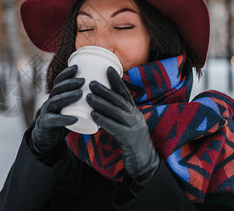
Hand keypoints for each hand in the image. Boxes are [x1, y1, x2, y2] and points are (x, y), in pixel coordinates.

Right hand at [30, 65, 82, 157]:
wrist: (45, 140)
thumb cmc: (62, 122)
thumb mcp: (69, 110)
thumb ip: (81, 102)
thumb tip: (103, 92)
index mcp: (55, 97)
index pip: (58, 82)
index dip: (66, 74)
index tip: (77, 67)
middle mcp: (49, 102)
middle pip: (57, 89)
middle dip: (69, 83)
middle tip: (83, 80)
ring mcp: (45, 113)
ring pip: (54, 102)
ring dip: (67, 96)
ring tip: (80, 94)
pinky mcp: (45, 125)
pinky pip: (53, 120)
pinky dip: (63, 119)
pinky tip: (74, 118)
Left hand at [87, 67, 159, 184]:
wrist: (145, 164)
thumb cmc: (132, 144)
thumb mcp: (126, 125)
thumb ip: (117, 115)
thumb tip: (101, 104)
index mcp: (134, 113)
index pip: (125, 93)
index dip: (117, 80)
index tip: (107, 68)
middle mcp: (136, 118)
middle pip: (120, 101)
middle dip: (105, 90)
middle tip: (91, 83)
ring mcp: (134, 128)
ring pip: (117, 112)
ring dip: (102, 103)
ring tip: (88, 97)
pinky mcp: (129, 140)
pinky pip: (115, 128)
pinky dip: (104, 120)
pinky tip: (93, 116)